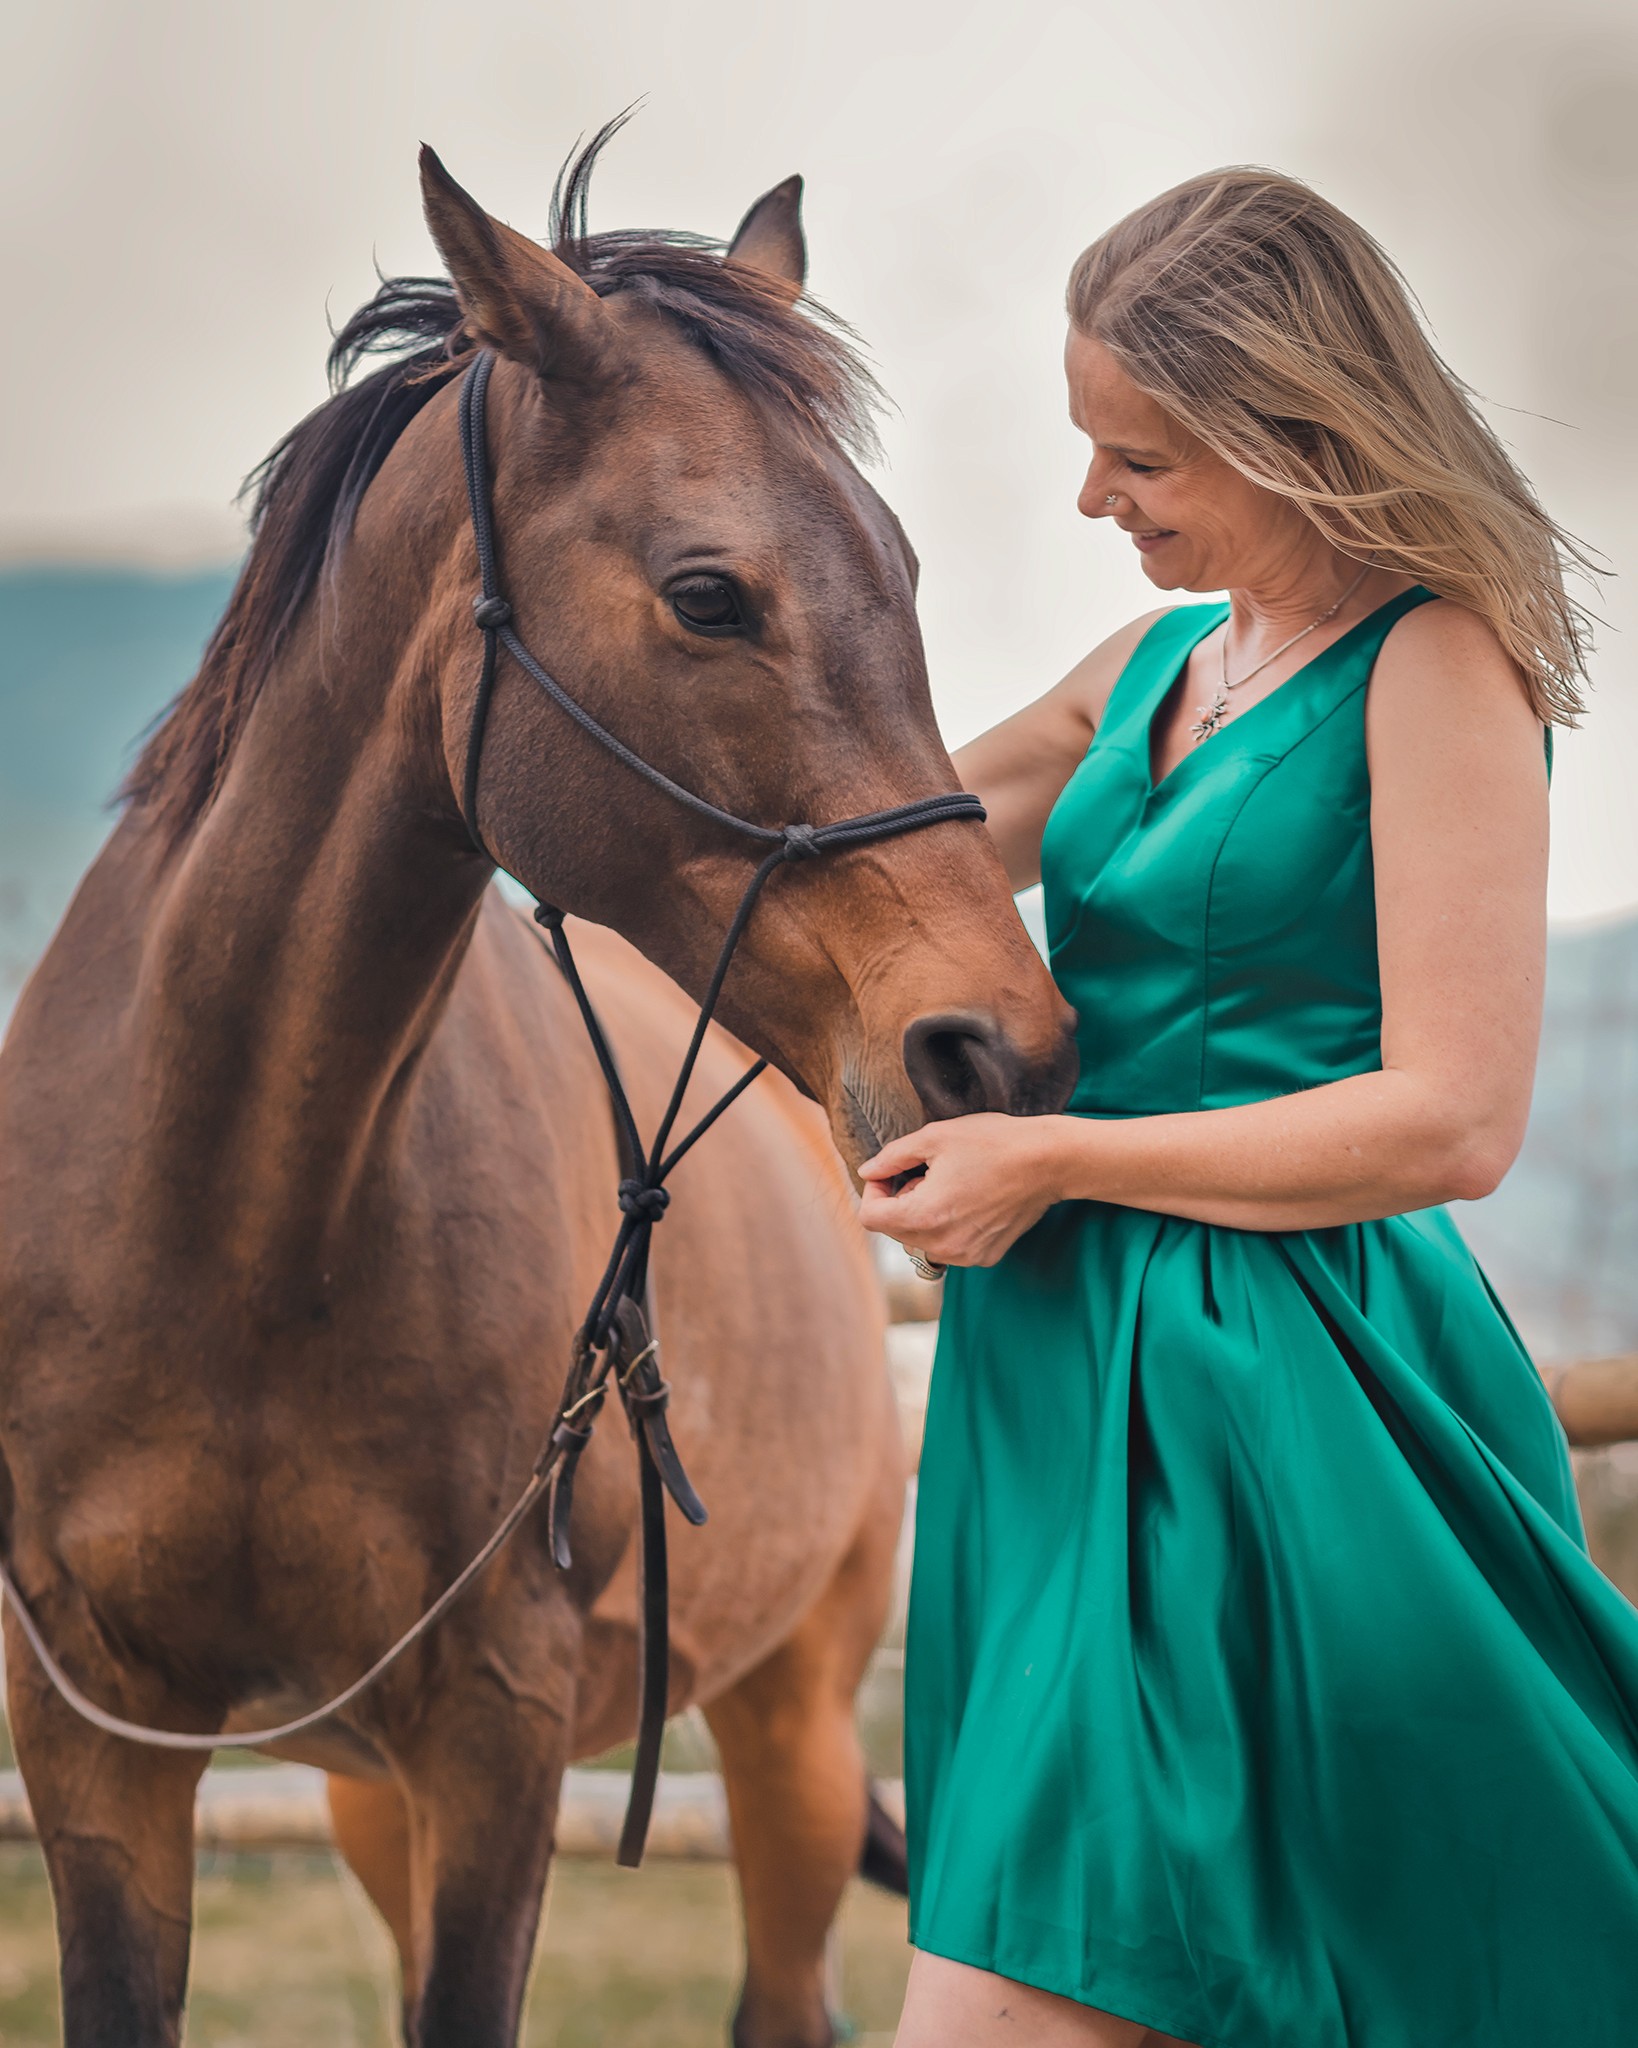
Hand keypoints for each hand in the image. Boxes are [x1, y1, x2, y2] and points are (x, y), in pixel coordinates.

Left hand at [857, 1114, 1071, 1268]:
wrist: (1049, 1161)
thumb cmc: (993, 1143)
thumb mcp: (934, 1137)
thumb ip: (892, 1157)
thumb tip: (868, 1172)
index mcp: (924, 1216)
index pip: (871, 1218)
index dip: (874, 1192)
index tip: (892, 1172)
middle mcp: (943, 1245)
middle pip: (895, 1231)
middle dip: (900, 1202)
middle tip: (926, 1173)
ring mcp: (966, 1256)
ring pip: (921, 1241)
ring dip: (923, 1216)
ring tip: (950, 1186)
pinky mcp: (985, 1257)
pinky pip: (949, 1246)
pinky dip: (948, 1227)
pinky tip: (970, 1200)